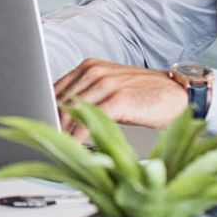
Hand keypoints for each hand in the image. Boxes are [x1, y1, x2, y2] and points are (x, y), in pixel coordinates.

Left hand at [52, 58, 186, 140]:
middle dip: (51, 123)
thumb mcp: (110, 89)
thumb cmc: (145, 94)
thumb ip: (87, 95)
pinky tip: (74, 147)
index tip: (38, 126)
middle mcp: (94, 71)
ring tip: (54, 148)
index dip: (45, 110)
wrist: (178, 93)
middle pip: (60, 101)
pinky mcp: (119, 98)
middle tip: (43, 143)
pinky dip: (78, 136)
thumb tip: (62, 116)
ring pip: (71, 111)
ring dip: (61, 132)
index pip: (55, 89)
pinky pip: (89, 120)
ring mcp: (106, 83)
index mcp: (89, 67)